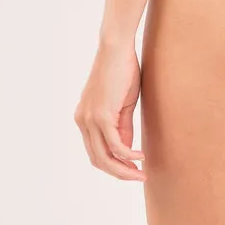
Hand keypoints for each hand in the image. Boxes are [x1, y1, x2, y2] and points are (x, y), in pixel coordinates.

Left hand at [74, 40, 146, 180]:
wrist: (116, 48)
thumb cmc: (122, 69)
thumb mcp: (123, 103)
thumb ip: (122, 126)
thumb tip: (126, 150)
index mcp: (84, 118)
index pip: (95, 151)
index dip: (113, 164)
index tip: (131, 169)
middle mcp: (83, 121)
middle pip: (98, 159)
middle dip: (119, 173)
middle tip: (138, 177)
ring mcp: (90, 119)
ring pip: (104, 157)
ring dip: (124, 170)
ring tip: (141, 173)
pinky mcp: (101, 116)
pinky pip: (115, 145)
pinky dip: (128, 155)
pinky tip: (140, 157)